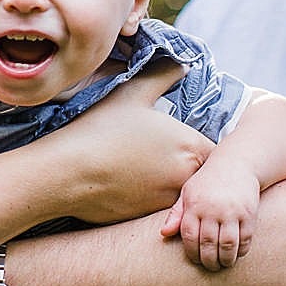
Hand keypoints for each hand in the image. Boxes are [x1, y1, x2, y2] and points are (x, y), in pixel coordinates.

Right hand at [39, 61, 213, 223]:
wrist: (66, 174)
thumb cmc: (101, 130)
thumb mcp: (133, 93)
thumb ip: (164, 75)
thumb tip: (182, 64)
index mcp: (192, 147)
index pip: (219, 151)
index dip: (205, 145)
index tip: (186, 139)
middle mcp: (187, 179)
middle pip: (202, 174)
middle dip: (190, 165)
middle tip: (162, 153)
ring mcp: (168, 204)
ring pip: (181, 192)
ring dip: (171, 183)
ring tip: (144, 168)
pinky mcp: (147, 221)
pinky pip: (160, 209)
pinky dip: (151, 197)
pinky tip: (128, 183)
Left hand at [160, 152, 259, 270]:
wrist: (237, 164)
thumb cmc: (208, 182)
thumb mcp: (188, 193)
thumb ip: (176, 214)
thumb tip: (163, 234)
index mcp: (195, 205)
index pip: (190, 237)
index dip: (192, 253)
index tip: (196, 260)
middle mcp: (213, 209)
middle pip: (209, 244)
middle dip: (209, 261)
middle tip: (211, 267)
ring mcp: (232, 212)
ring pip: (228, 245)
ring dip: (226, 260)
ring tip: (223, 264)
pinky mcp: (249, 214)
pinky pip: (245, 239)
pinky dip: (241, 251)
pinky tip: (237, 253)